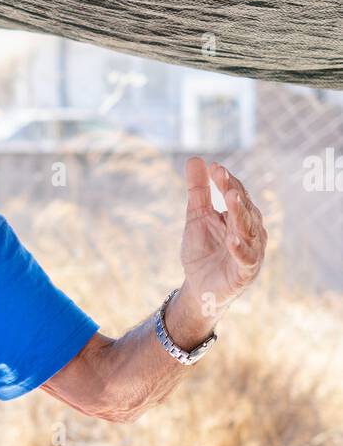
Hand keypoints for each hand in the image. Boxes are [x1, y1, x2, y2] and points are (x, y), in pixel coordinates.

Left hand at [179, 156, 266, 315]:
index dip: (226, 181)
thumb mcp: (196, 217)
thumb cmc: (202, 251)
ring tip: (230, 197)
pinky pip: (246, 259)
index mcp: (239, 216)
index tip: (213, 167)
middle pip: (243, 208)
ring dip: (239, 213)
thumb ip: (198, 190)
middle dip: (234, 192)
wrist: (198, 287)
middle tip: (223, 177)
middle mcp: (250, 231)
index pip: (236, 194)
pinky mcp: (245, 272)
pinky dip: (240, 249)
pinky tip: (232, 239)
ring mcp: (251, 251)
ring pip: (248, 230)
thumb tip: (195, 158)